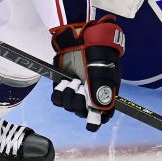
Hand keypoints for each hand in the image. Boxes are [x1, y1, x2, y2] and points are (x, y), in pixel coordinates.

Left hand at [50, 15, 124, 131]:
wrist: (82, 38)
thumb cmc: (98, 53)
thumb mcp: (103, 72)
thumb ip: (101, 92)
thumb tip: (100, 112)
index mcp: (104, 93)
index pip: (101, 116)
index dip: (96, 120)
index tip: (90, 122)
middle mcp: (89, 94)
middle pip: (82, 113)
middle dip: (80, 103)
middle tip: (81, 87)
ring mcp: (76, 89)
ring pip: (68, 107)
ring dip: (70, 96)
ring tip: (73, 81)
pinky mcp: (63, 84)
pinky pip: (57, 99)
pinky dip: (60, 93)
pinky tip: (65, 82)